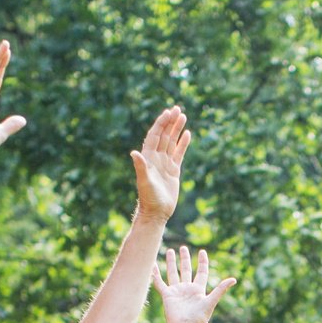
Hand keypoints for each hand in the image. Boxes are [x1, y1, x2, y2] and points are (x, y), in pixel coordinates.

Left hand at [132, 106, 190, 223]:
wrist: (156, 212)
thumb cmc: (149, 198)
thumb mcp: (144, 181)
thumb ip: (141, 166)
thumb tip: (134, 153)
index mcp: (148, 157)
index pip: (155, 135)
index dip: (161, 123)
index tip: (168, 113)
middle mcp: (156, 158)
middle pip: (164, 135)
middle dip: (170, 122)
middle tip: (178, 109)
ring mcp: (165, 164)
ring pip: (171, 142)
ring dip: (177, 130)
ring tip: (183, 117)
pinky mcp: (173, 171)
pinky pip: (178, 154)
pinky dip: (182, 144)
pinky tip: (187, 134)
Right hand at [153, 245, 233, 322]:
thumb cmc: (199, 318)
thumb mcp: (211, 301)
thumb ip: (221, 289)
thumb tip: (234, 279)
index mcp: (198, 290)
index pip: (201, 272)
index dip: (202, 262)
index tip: (202, 251)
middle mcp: (187, 289)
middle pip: (186, 270)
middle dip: (185, 259)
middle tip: (183, 247)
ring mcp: (176, 292)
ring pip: (173, 273)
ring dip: (171, 263)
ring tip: (170, 251)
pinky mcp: (167, 295)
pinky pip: (160, 283)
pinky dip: (155, 274)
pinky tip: (152, 265)